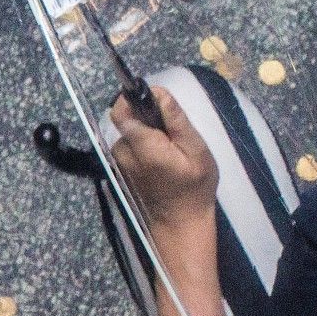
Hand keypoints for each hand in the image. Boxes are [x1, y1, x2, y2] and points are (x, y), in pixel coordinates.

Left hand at [109, 85, 218, 235]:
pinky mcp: (122, 171)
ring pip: (129, 133)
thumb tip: (159, 92)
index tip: (156, 102)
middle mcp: (124, 154)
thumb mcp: (196, 150)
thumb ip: (176, 120)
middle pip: (127, 120)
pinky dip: (144, 147)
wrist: (180, 223)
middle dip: (148, 119)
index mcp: (142, 147)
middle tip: (174, 134)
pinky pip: (130, 147)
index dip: (133, 98)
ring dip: (148, 134)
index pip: (121, 111)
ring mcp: (120, 164)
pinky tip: (163, 161)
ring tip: (171, 150)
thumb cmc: (194, 187)